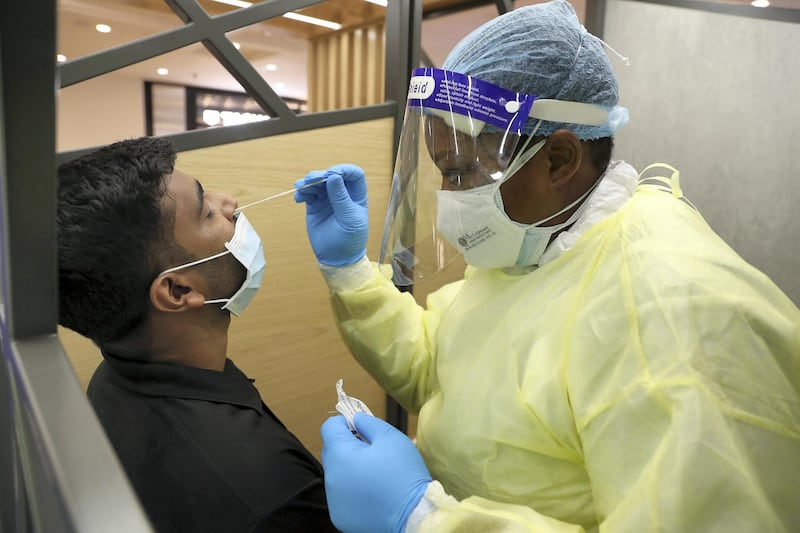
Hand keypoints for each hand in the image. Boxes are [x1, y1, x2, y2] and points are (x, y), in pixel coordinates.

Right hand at [294, 163, 367, 265]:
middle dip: (322, 174)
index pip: (354, 174)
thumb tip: (334, 176)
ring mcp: (328, 199)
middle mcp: (342, 194)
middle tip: (312, 179)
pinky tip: (298, 198)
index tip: (333, 173)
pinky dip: (302, 192)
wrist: (336, 258)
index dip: (344, 169)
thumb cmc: (350, 240)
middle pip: (332, 175)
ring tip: (301, 187)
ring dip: (309, 182)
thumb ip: (341, 198)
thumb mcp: (349, 219)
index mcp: (356, 196)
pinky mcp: (315, 206)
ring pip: (318, 182)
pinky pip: (308, 193)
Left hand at [321, 414, 430, 532]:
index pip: (329, 428)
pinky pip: (342, 495)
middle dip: (348, 445)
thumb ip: (369, 423)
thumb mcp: (391, 438)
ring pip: (337, 474)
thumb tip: (356, 420)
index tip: (360, 426)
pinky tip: (372, 492)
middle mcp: (331, 479)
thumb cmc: (403, 474)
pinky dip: (352, 490)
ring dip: (350, 468)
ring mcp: (334, 501)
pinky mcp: (340, 516)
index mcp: (340, 456)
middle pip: (331, 452)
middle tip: (372, 450)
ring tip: (375, 473)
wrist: (414, 517)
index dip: (344, 422)